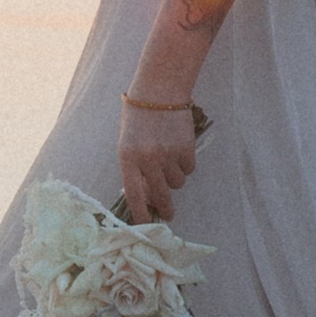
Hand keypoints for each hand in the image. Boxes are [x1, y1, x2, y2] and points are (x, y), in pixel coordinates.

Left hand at [117, 96, 196, 222]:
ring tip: (169, 159)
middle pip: (160, 196)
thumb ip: (134, 167)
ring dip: (174, 178)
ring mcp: (168, 155)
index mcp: (128, 158)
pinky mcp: (186, 149)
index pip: (134, 195)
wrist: (159, 91)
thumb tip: (144, 195)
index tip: (146, 225)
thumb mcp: (127, 142)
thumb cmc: (138, 117)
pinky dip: (185, 164)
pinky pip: (188, 169)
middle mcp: (148, 160)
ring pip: (177, 183)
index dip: (141, 214)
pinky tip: (179, 148)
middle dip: (165, 208)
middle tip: (169, 213)